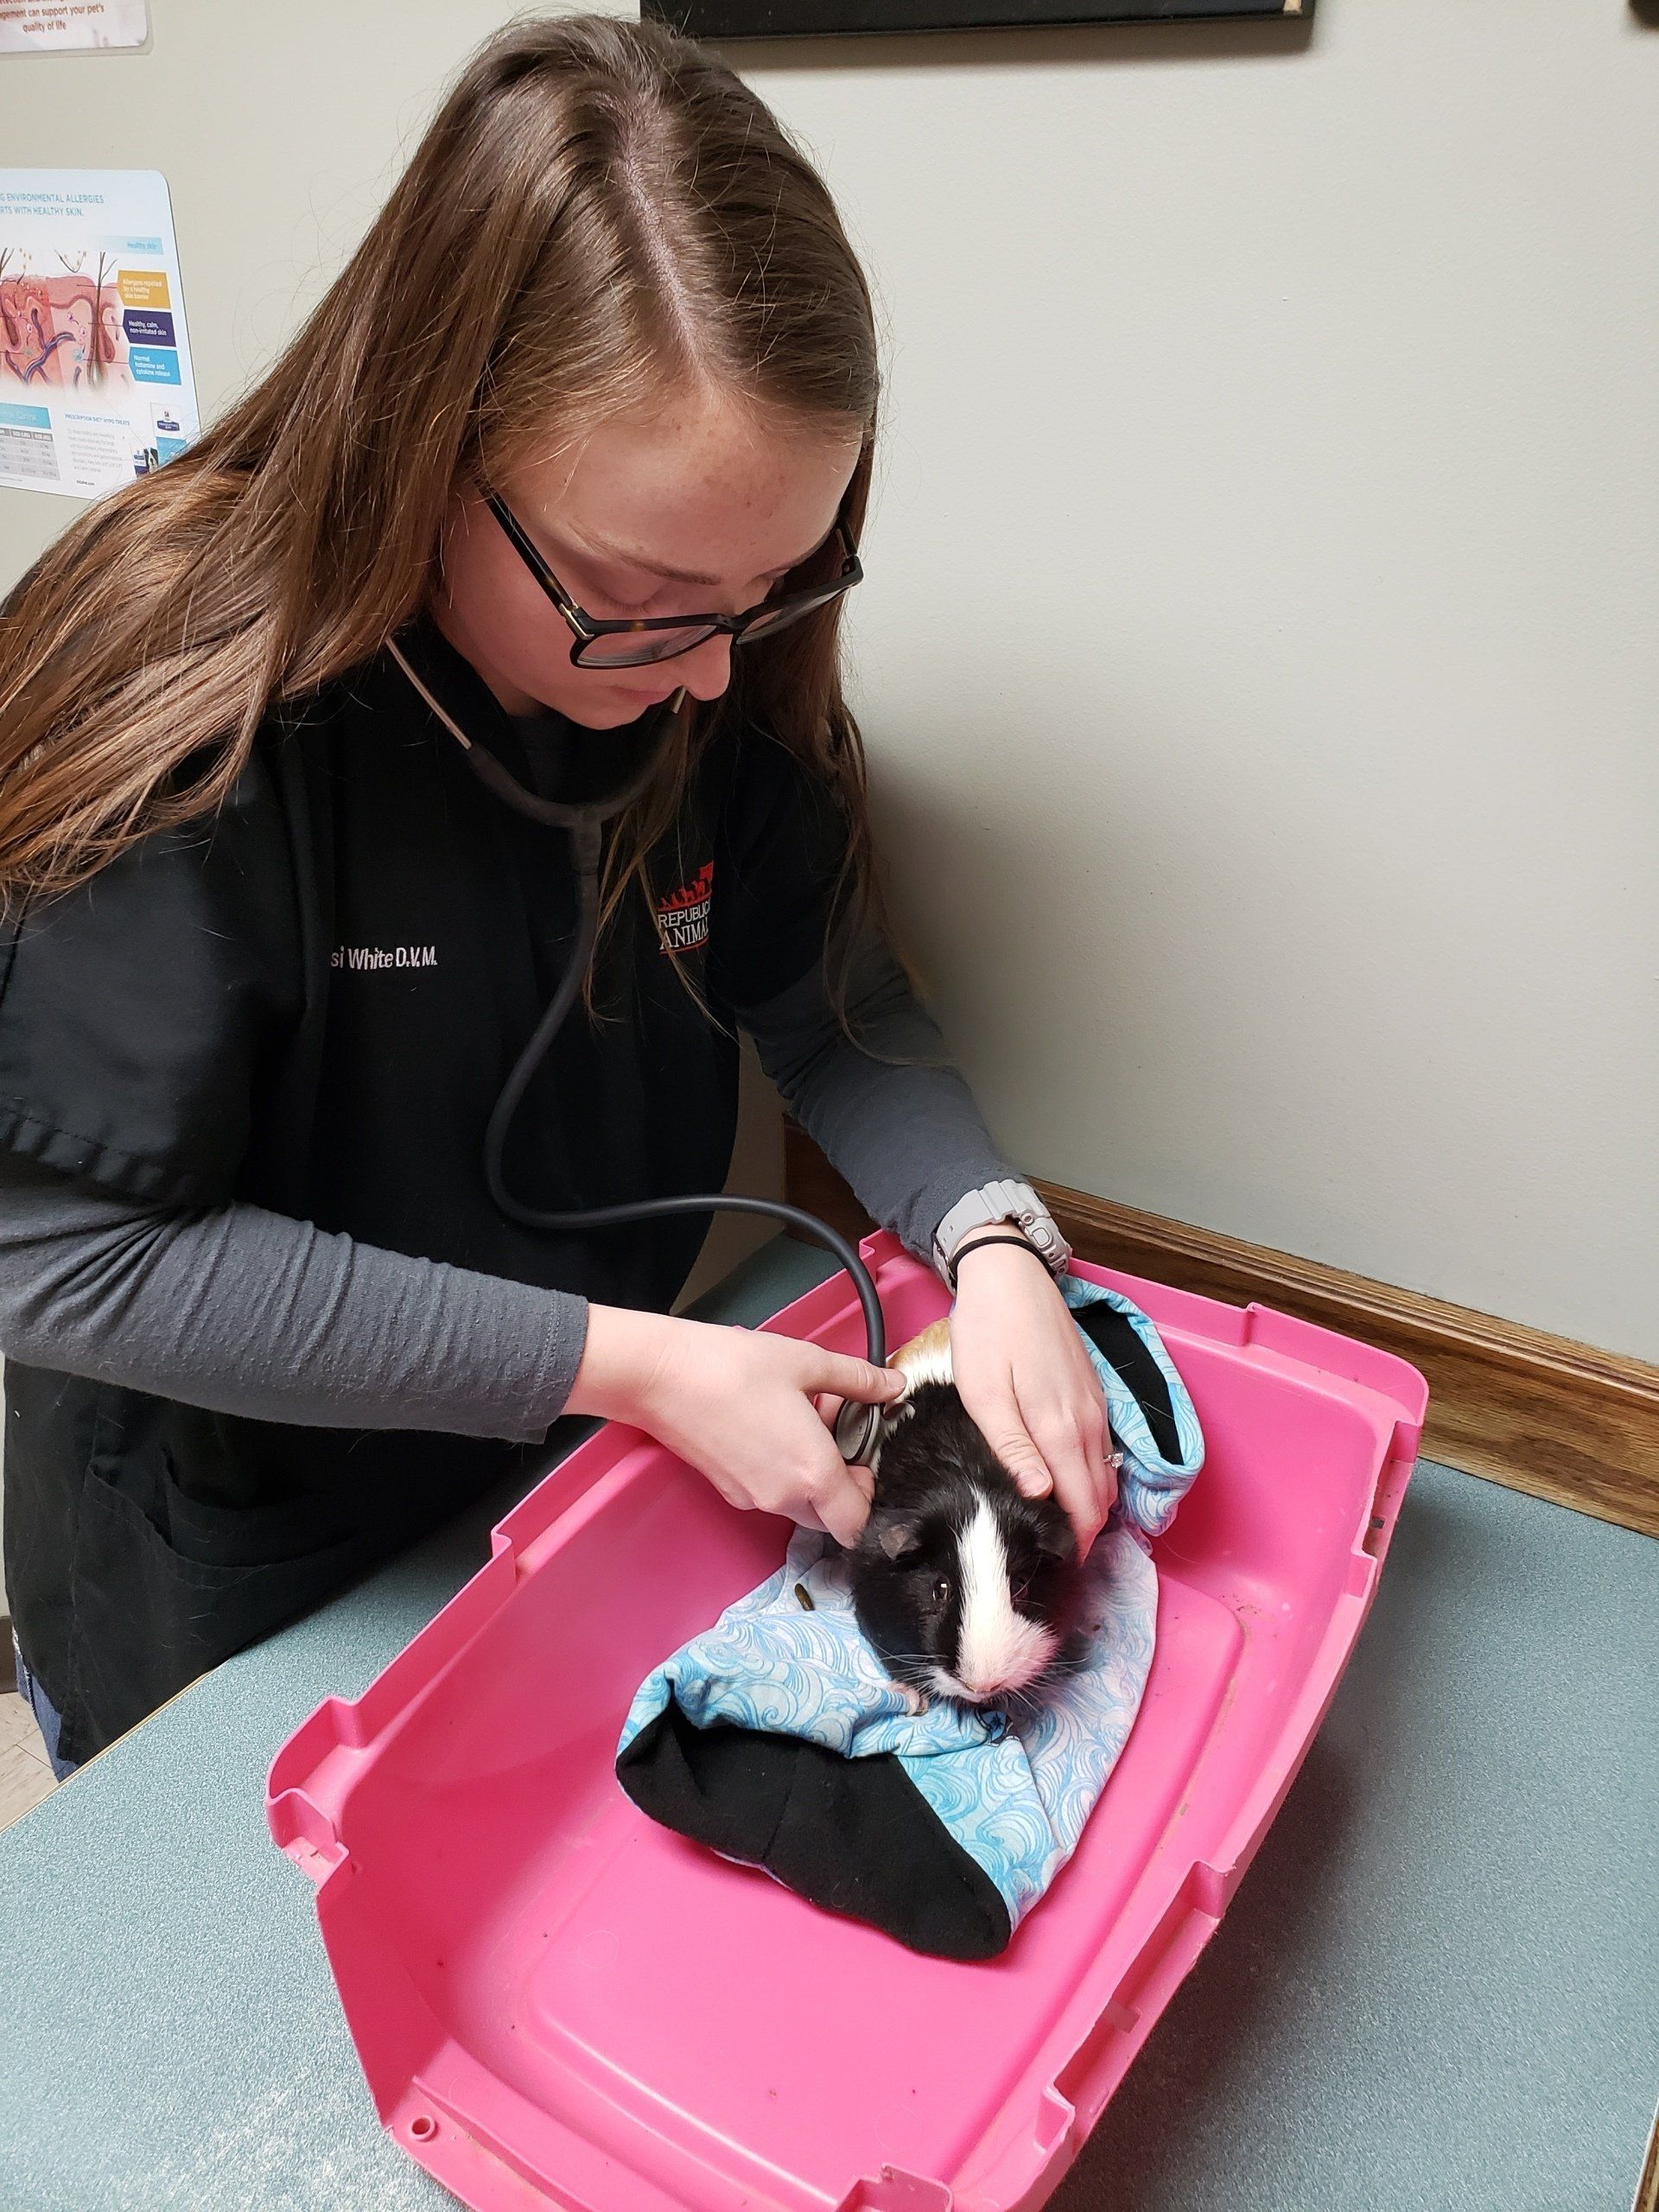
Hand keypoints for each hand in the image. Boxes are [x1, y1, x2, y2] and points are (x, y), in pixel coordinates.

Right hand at [567, 1305, 905, 1547]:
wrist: (661, 1376)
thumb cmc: (733, 1368)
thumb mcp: (808, 1363)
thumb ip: (858, 1379)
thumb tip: (892, 1385)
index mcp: (813, 1474)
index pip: (857, 1523)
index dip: (869, 1495)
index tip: (863, 1455)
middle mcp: (783, 1497)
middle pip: (829, 1517)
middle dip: (840, 1483)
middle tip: (834, 1430)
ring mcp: (751, 1497)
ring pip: (798, 1505)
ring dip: (809, 1475)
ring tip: (800, 1419)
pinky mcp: (727, 1489)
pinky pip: (768, 1492)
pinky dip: (779, 1471)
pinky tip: (771, 1424)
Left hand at [947, 1238, 1116, 1557]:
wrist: (1010, 1274)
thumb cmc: (988, 1331)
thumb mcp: (984, 1393)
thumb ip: (1013, 1448)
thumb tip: (1041, 1496)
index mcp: (1060, 1428)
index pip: (1085, 1507)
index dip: (1077, 1546)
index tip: (1058, 1569)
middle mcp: (1088, 1421)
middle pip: (1102, 1497)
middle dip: (1086, 1533)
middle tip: (1055, 1557)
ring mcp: (1095, 1405)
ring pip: (1106, 1473)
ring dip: (1092, 1505)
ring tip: (1058, 1527)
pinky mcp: (1093, 1391)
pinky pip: (1102, 1448)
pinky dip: (1093, 1475)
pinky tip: (1066, 1479)